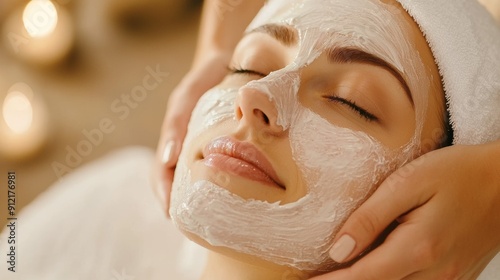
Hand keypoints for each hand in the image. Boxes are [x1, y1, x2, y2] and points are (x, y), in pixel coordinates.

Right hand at [154, 52, 229, 215]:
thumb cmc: (202, 80)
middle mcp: (184, 147)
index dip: (163, 196)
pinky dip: (217, 186)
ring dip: (198, 200)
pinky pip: (213, 171)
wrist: (224, 63)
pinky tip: (231, 197)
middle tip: (192, 227)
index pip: (161, 174)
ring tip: (212, 221)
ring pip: (194, 180)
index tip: (172, 216)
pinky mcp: (217, 147)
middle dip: (180, 205)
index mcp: (172, 139)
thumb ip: (175, 125)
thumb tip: (170, 160)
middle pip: (175, 183)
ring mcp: (199, 148)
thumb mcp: (185, 98)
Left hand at [311, 141, 499, 279]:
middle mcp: (434, 274)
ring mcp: (448, 279)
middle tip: (317, 276)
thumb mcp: (409, 183)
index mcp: (417, 249)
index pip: (361, 277)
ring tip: (341, 271)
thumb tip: (338, 250)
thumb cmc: (459, 174)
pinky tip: (376, 269)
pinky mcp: (455, 277)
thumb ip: (370, 217)